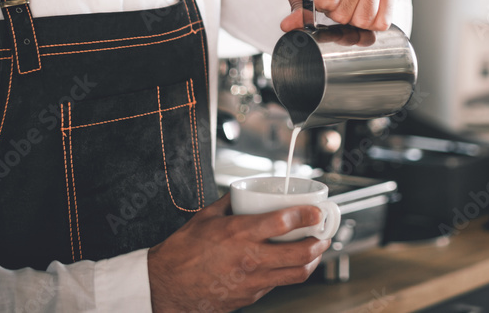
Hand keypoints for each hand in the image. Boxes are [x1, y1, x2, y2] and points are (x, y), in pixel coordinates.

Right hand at [148, 193, 329, 312]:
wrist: (165, 287)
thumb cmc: (181, 252)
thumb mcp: (205, 217)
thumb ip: (230, 202)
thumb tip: (245, 192)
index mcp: (240, 233)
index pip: (285, 222)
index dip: (307, 215)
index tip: (316, 211)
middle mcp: (250, 259)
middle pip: (300, 253)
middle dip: (320, 243)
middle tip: (324, 235)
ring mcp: (252, 281)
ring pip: (296, 274)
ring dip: (312, 262)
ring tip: (315, 252)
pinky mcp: (250, 297)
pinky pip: (277, 284)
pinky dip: (288, 274)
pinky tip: (287, 266)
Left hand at [280, 0, 392, 32]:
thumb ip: (295, 6)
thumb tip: (288, 26)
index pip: (325, 1)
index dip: (320, 7)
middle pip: (344, 15)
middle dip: (336, 16)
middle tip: (336, 2)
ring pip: (364, 21)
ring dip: (354, 21)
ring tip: (349, 5)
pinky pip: (382, 23)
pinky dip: (371, 23)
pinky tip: (363, 9)